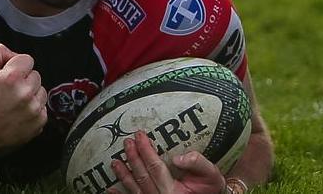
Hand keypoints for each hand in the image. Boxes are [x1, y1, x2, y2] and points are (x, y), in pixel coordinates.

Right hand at [0, 43, 47, 152]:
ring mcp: (34, 109)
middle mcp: (25, 93)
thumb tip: (12, 52)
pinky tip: (19, 112)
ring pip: (41, 91)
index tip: (9, 75)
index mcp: (12, 78)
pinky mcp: (39, 122)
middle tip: (9, 91)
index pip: (27, 59)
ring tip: (14, 102)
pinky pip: (43, 108)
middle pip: (36, 75)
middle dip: (24, 80)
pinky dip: (33, 109)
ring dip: (31, 94)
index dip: (17, 66)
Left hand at [108, 131, 225, 193]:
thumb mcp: (211, 174)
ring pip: (135, 189)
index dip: (146, 150)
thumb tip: (177, 158)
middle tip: (127, 142)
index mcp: (174, 191)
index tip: (139, 135)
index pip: (155, 166)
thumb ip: (197, 163)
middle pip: (142, 176)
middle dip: (133, 157)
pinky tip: (110, 189)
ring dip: (124, 175)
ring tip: (115, 162)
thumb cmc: (210, 189)